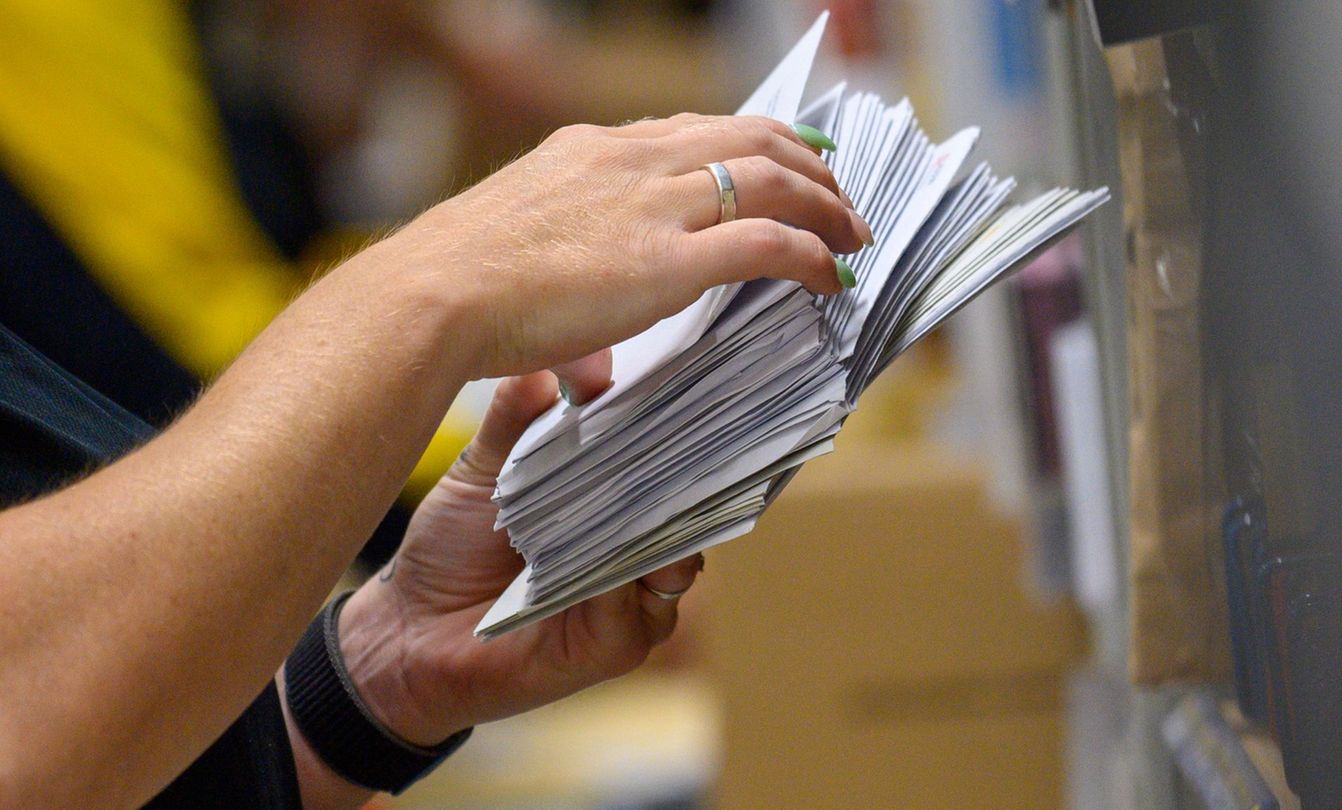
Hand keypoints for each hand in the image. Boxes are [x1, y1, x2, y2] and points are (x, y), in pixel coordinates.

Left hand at [336, 371, 702, 745]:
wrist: (406, 632)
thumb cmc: (450, 549)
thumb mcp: (485, 471)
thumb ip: (518, 417)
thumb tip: (549, 363)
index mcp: (618, 508)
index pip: (668, 464)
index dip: (673, 429)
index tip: (674, 382)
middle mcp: (637, 555)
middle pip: (681, 504)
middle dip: (675, 465)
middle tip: (671, 420)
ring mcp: (634, 603)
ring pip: (670, 551)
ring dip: (652, 516)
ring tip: (638, 476)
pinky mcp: (617, 645)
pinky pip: (635, 599)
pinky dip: (620, 568)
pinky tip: (602, 539)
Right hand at [366, 113, 868, 380]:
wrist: (434, 292)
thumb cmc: (455, 279)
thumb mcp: (515, 241)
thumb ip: (563, 270)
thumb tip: (584, 352)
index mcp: (594, 150)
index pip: (692, 128)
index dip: (750, 140)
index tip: (783, 154)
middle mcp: (633, 162)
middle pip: (748, 137)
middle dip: (807, 163)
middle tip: (838, 194)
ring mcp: (654, 206)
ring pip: (772, 180)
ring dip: (824, 206)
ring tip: (852, 236)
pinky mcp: (668, 259)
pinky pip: (767, 245)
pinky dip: (811, 256)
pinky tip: (831, 277)